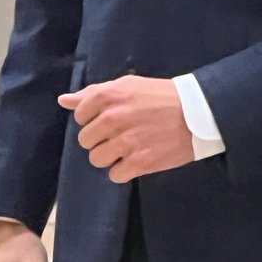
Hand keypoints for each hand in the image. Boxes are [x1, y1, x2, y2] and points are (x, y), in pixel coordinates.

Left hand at [58, 75, 193, 182]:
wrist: (198, 112)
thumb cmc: (161, 96)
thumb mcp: (128, 86)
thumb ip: (93, 93)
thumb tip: (63, 100)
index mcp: (109, 96)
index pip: (80, 115)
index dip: (93, 118)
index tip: (111, 117)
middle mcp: (113, 118)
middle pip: (86, 140)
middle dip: (101, 138)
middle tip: (122, 132)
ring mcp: (125, 142)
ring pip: (97, 159)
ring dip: (111, 156)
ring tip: (129, 146)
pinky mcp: (139, 163)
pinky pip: (115, 175)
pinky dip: (124, 170)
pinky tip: (138, 158)